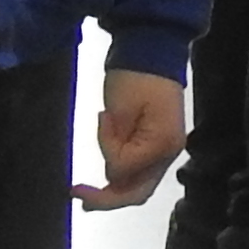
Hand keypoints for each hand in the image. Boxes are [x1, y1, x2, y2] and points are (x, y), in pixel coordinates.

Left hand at [77, 70, 187, 209]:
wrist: (151, 49)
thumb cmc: (135, 77)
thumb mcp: (120, 113)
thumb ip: (117, 150)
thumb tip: (113, 175)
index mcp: (162, 144)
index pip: (126, 172)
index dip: (106, 155)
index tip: (96, 128)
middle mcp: (169, 152)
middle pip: (139, 191)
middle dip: (108, 199)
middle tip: (80, 198)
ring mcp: (165, 149)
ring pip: (137, 182)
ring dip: (113, 183)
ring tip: (87, 183)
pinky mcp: (157, 142)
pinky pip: (138, 168)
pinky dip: (120, 168)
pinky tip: (108, 156)